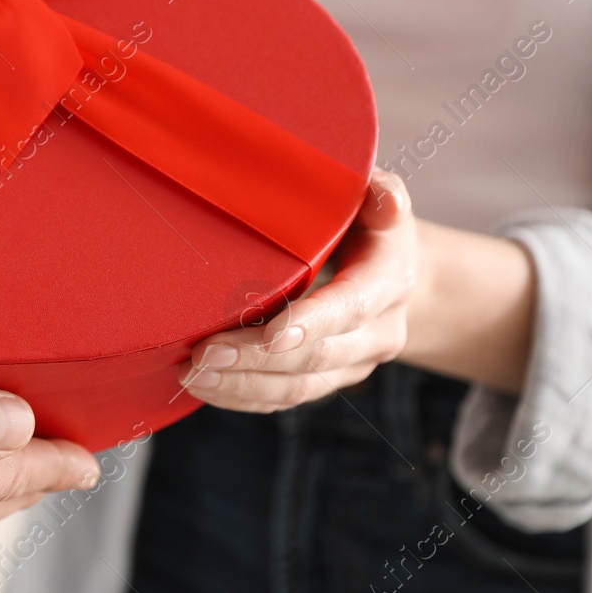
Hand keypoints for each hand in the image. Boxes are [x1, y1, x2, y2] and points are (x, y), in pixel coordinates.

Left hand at [178, 169, 418, 412]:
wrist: (398, 271)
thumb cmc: (370, 221)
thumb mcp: (380, 197)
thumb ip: (380, 194)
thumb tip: (388, 202)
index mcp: (389, 280)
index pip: (351, 308)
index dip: (311, 323)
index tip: (269, 335)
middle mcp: (378, 331)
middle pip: (317, 357)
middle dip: (257, 359)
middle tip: (204, 354)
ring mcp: (354, 362)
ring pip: (299, 386)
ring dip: (243, 385)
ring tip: (192, 374)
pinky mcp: (328, 379)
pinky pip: (286, 398)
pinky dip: (244, 396)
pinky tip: (205, 386)